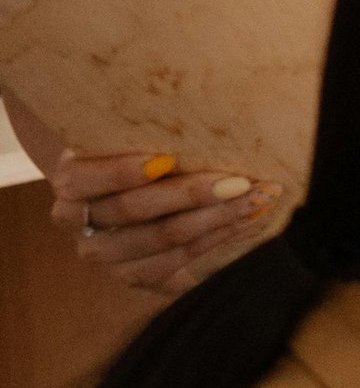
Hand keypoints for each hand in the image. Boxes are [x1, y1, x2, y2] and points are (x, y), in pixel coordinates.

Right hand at [52, 149, 276, 293]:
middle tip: (240, 180)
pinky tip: (252, 219)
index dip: (124, 171)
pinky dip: (223, 236)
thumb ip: (142, 133)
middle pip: (136, 210)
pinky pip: (185, 259)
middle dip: (193, 194)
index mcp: (72, 183)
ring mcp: (108, 256)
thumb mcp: (128, 139)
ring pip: (167, 237)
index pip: (89, 177)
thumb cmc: (133, 154)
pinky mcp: (138, 276)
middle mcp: (80, 223)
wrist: (124, 197)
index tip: (167, 158)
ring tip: (259, 197)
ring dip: (220, 217)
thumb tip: (201, 112)